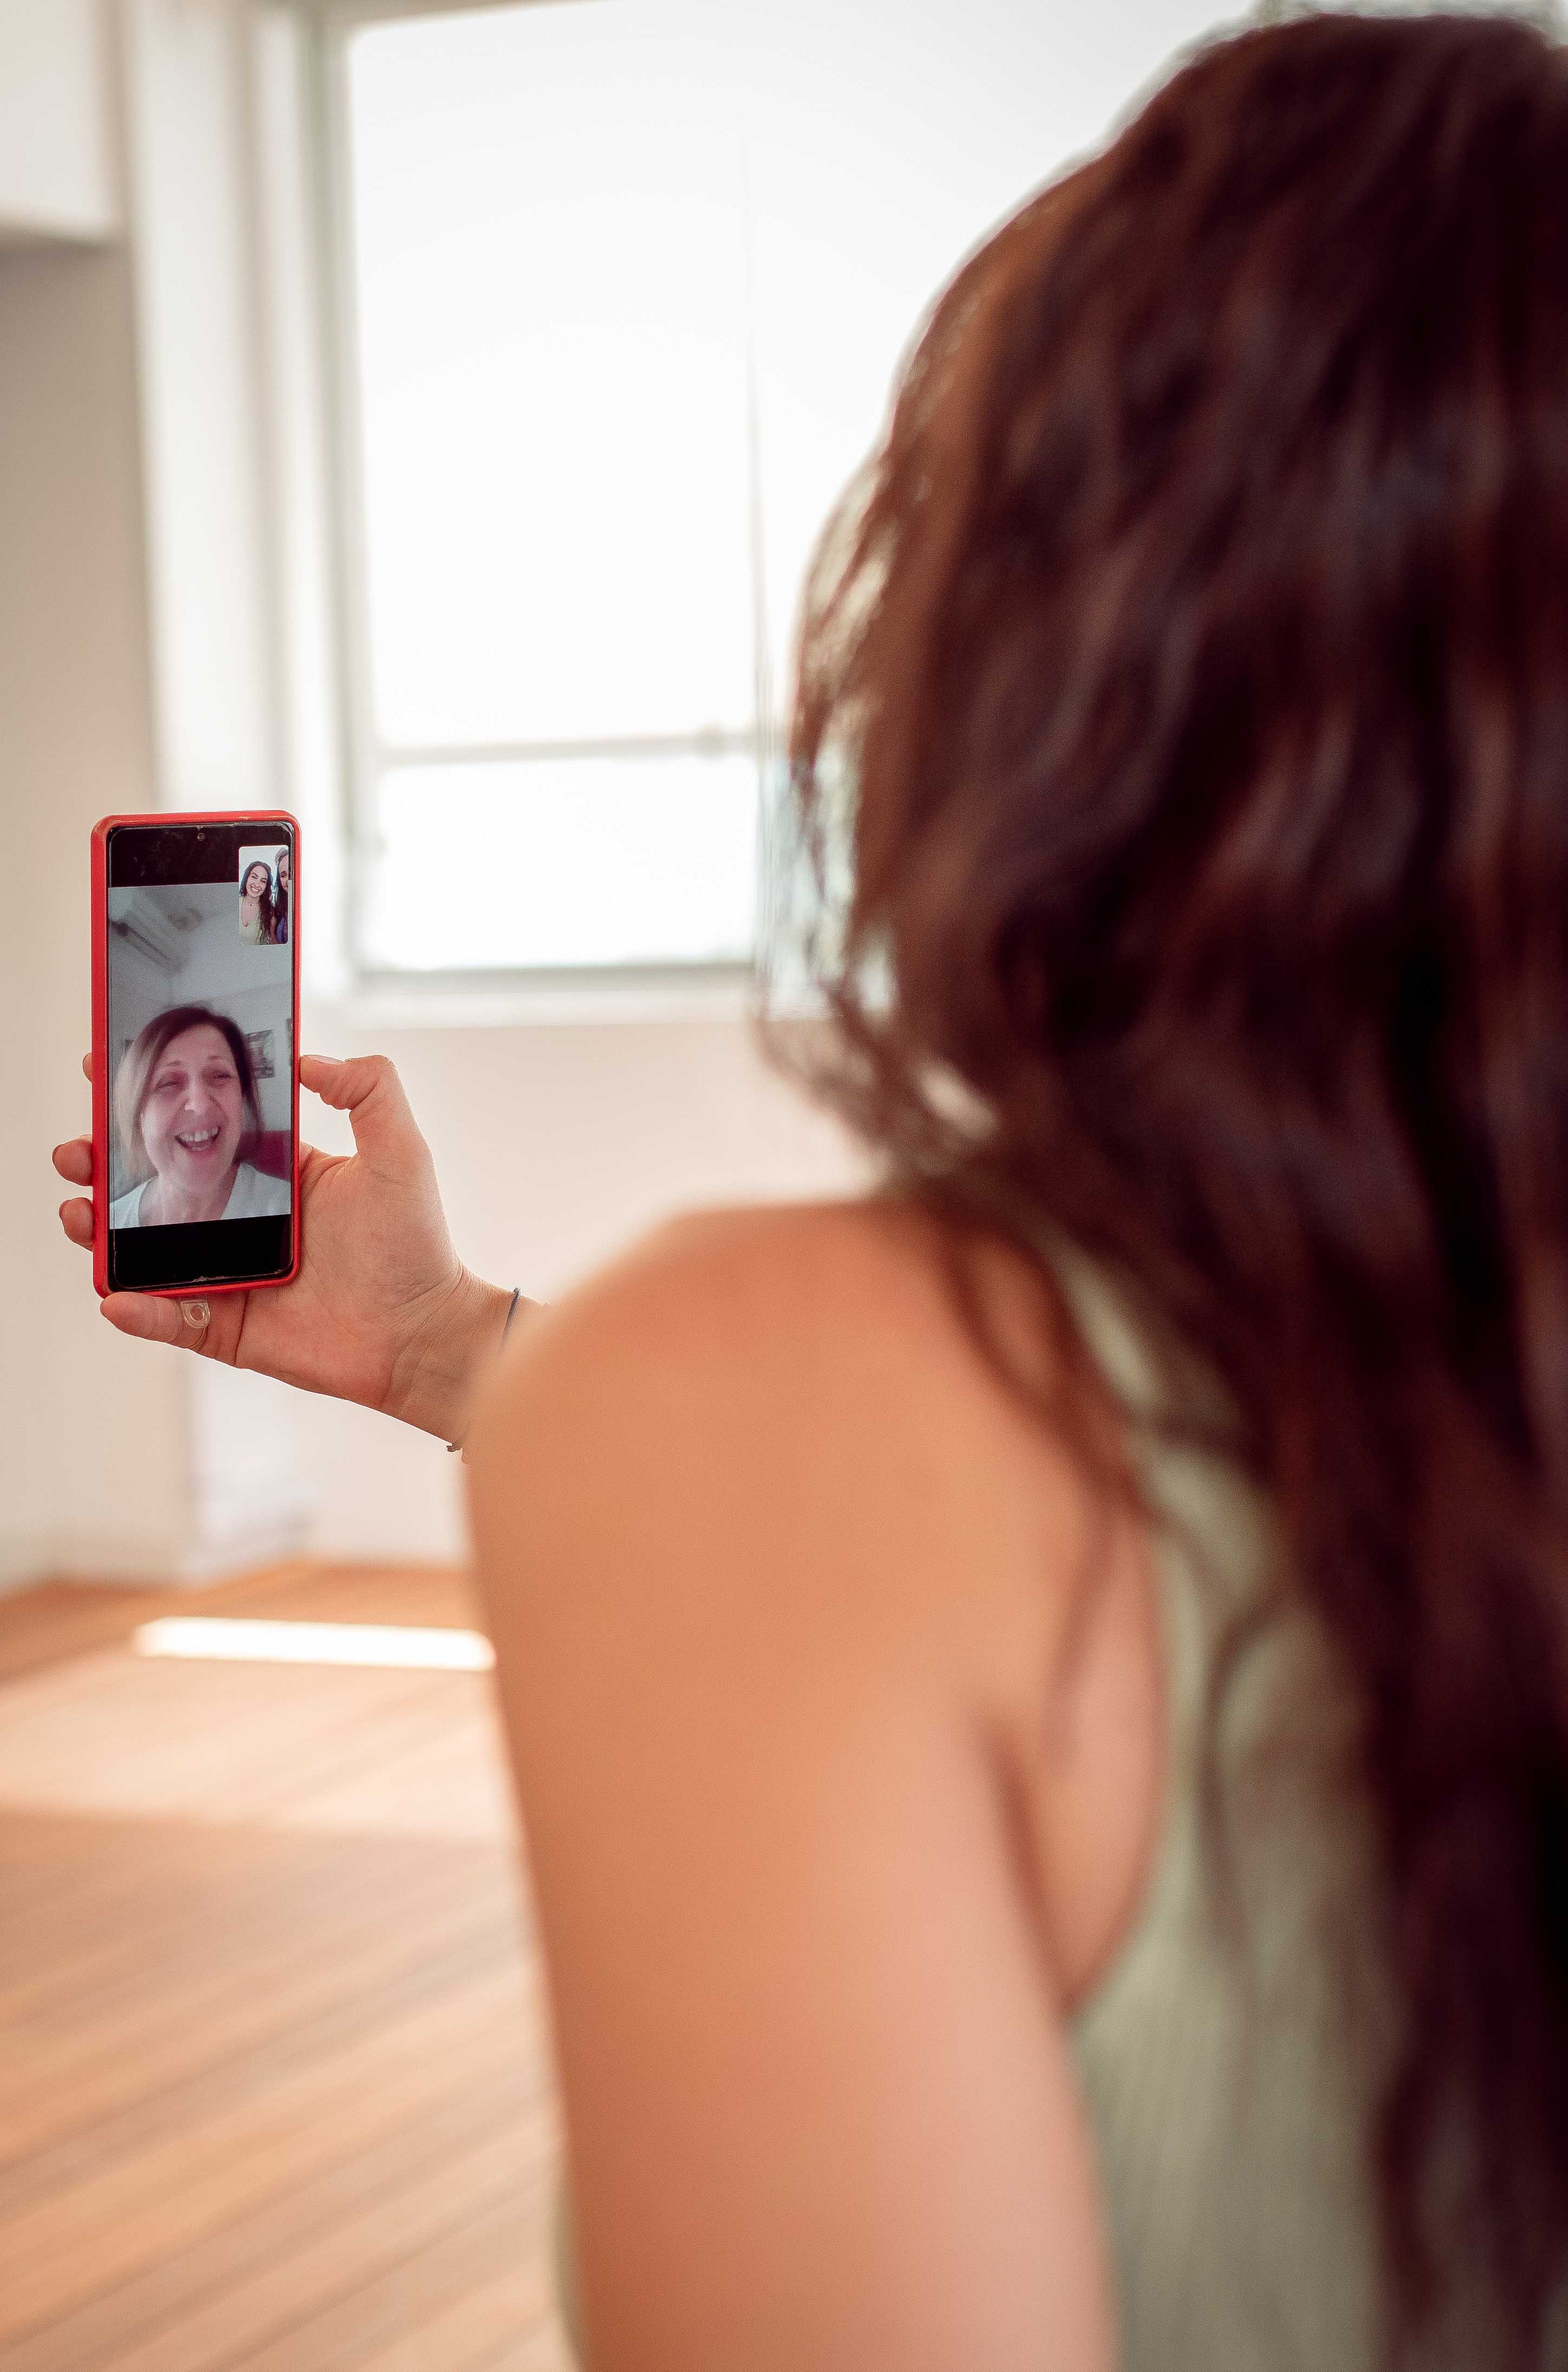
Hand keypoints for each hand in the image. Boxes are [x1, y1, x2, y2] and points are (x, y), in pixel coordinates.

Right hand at [54, 1053, 517, 1442]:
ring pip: (145, 1250)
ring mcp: (228, 1273)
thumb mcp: (400, 1152)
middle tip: (77, 1151)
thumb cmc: (416, 1247)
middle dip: (105, 1166)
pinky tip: (116, 1296)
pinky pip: (169, 1318)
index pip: (199, 1129)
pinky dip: (138, 1310)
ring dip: (101, 1231)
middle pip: (156, 1186)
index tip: (108, 1071)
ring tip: (79, 1212)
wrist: (424, 1334)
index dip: (152, 1104)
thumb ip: (368, 1089)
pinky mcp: (226, 1326)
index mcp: (274, 1173)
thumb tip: (308, 1058)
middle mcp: (244, 1219)